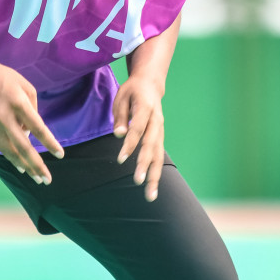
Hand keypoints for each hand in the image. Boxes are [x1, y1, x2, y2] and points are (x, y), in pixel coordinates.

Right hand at [0, 61, 63, 182]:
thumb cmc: (5, 78)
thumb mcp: (26, 86)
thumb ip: (33, 109)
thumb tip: (32, 132)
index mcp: (19, 103)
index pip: (37, 127)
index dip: (49, 142)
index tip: (60, 154)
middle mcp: (6, 117)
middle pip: (23, 146)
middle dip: (36, 165)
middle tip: (47, 179)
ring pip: (11, 152)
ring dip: (24, 167)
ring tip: (37, 178)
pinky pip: (2, 148)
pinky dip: (12, 159)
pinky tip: (21, 167)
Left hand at [113, 74, 165, 201]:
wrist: (150, 84)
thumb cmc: (132, 91)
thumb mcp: (121, 96)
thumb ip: (121, 116)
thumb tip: (119, 135)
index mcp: (146, 108)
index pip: (138, 129)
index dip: (130, 145)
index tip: (121, 160)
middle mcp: (157, 121)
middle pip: (152, 145)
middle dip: (145, 164)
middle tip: (138, 181)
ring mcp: (160, 130)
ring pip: (159, 155)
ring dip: (155, 175)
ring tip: (150, 195)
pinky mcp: (160, 137)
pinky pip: (159, 156)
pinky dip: (156, 172)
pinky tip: (152, 187)